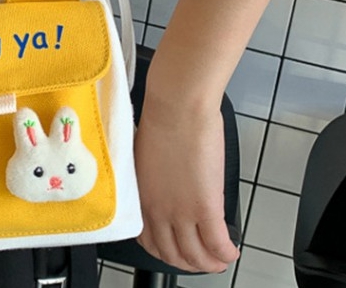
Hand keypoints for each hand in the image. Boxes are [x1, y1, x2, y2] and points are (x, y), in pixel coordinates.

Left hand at [134, 98, 239, 272]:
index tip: (176, 250)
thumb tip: (164, 186)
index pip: (149, 240)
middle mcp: (158, 209)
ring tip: (220, 259)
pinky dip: (227, 254)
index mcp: (141, 196)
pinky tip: (232, 250)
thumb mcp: (146, 158)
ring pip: (196, 256)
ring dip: (210, 264)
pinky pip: (218, 245)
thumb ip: (153, 181)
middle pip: (173, 255)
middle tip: (202, 260)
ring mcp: (181, 211)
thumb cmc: (162, 121)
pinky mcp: (205, 207)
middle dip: (189, 263)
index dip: (165, 252)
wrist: (177, 108)